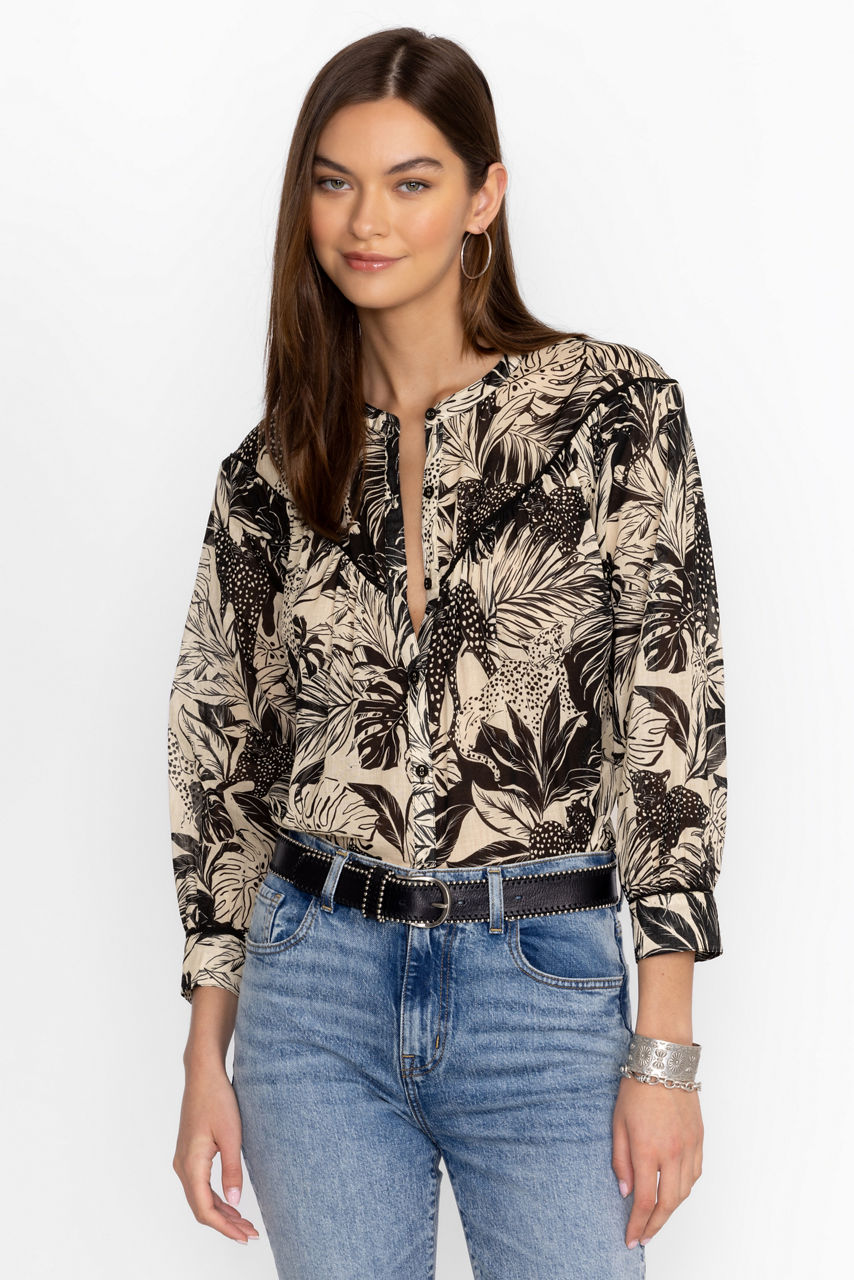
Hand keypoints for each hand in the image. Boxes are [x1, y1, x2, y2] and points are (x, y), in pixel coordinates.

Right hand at [173, 1060, 259, 1244]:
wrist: (203, 1075)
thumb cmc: (217, 1100)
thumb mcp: (231, 1136)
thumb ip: (232, 1171)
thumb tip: (234, 1202)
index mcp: (191, 1164)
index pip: (205, 1209)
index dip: (225, 1227)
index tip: (244, 1236)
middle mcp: (183, 1166)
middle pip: (201, 1208)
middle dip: (226, 1224)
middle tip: (250, 1234)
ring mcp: (184, 1161)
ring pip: (200, 1198)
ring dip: (221, 1213)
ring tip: (244, 1223)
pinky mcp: (190, 1155)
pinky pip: (200, 1186)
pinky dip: (216, 1199)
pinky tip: (232, 1203)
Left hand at [611, 1073, 702, 1249]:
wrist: (665, 1061)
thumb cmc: (637, 1087)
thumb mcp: (618, 1123)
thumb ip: (620, 1160)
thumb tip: (625, 1190)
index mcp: (647, 1149)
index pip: (644, 1201)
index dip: (637, 1224)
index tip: (630, 1238)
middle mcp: (672, 1152)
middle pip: (668, 1203)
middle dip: (655, 1225)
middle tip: (644, 1235)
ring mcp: (689, 1146)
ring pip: (684, 1191)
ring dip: (671, 1208)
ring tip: (656, 1215)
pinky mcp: (699, 1139)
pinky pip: (695, 1174)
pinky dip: (685, 1188)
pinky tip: (674, 1191)